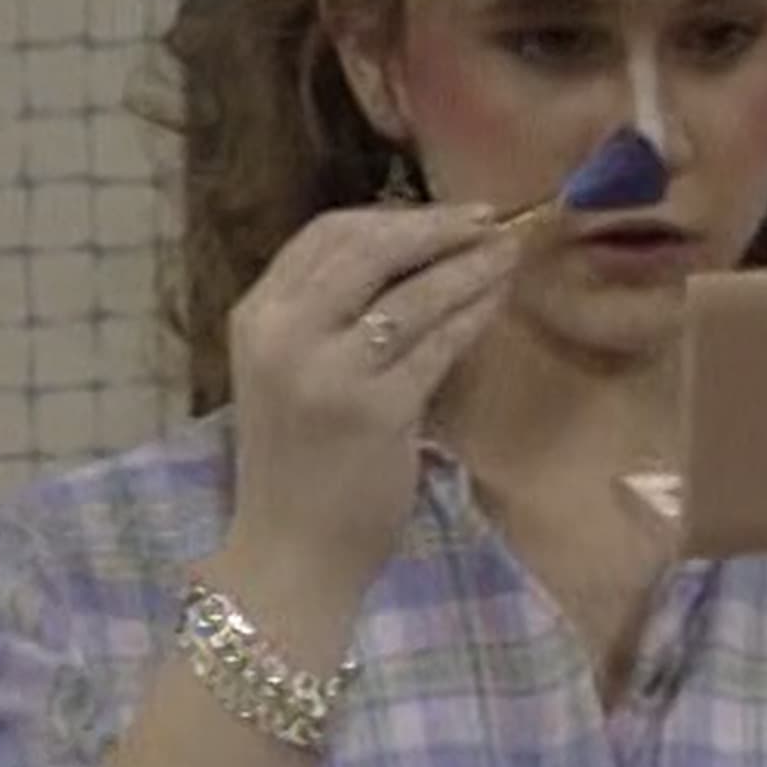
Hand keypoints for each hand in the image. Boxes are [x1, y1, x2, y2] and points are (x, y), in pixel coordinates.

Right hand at [222, 202, 519, 605]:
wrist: (289, 552)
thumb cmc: (297, 464)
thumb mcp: (290, 373)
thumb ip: (327, 315)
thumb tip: (412, 252)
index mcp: (257, 316)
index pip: (325, 235)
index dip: (391, 215)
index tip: (441, 214)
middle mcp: (286, 334)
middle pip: (371, 249)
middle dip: (437, 228)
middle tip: (487, 218)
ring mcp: (329, 372)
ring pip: (414, 294)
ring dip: (469, 266)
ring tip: (508, 252)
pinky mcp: (377, 411)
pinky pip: (438, 345)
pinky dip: (472, 315)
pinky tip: (496, 301)